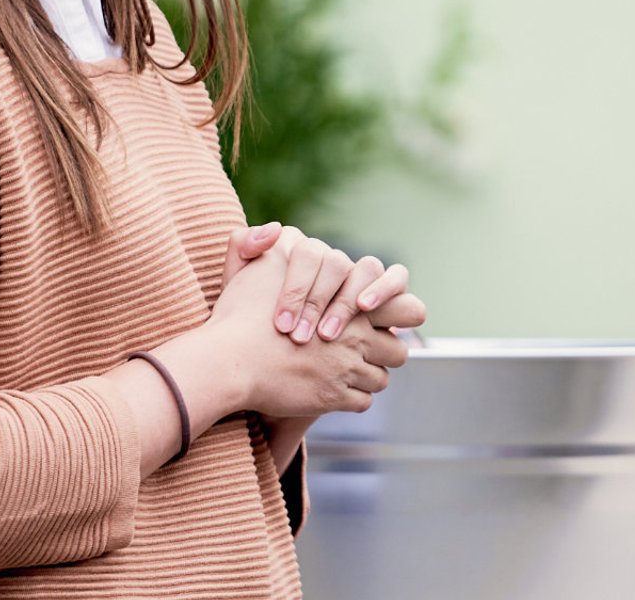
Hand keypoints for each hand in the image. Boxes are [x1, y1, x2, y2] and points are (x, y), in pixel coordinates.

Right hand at [204, 244, 406, 419]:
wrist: (229, 361)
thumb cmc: (239, 315)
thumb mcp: (253, 267)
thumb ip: (262, 241)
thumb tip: (278, 231)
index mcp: (349, 301)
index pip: (406, 307)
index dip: (400, 314)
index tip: (379, 320)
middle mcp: (356, 335)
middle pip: (396, 351)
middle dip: (385, 352)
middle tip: (366, 351)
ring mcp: (347, 368)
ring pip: (380, 379)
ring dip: (366, 377)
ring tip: (345, 373)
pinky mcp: (334, 398)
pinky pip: (362, 402)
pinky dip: (350, 399)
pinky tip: (331, 391)